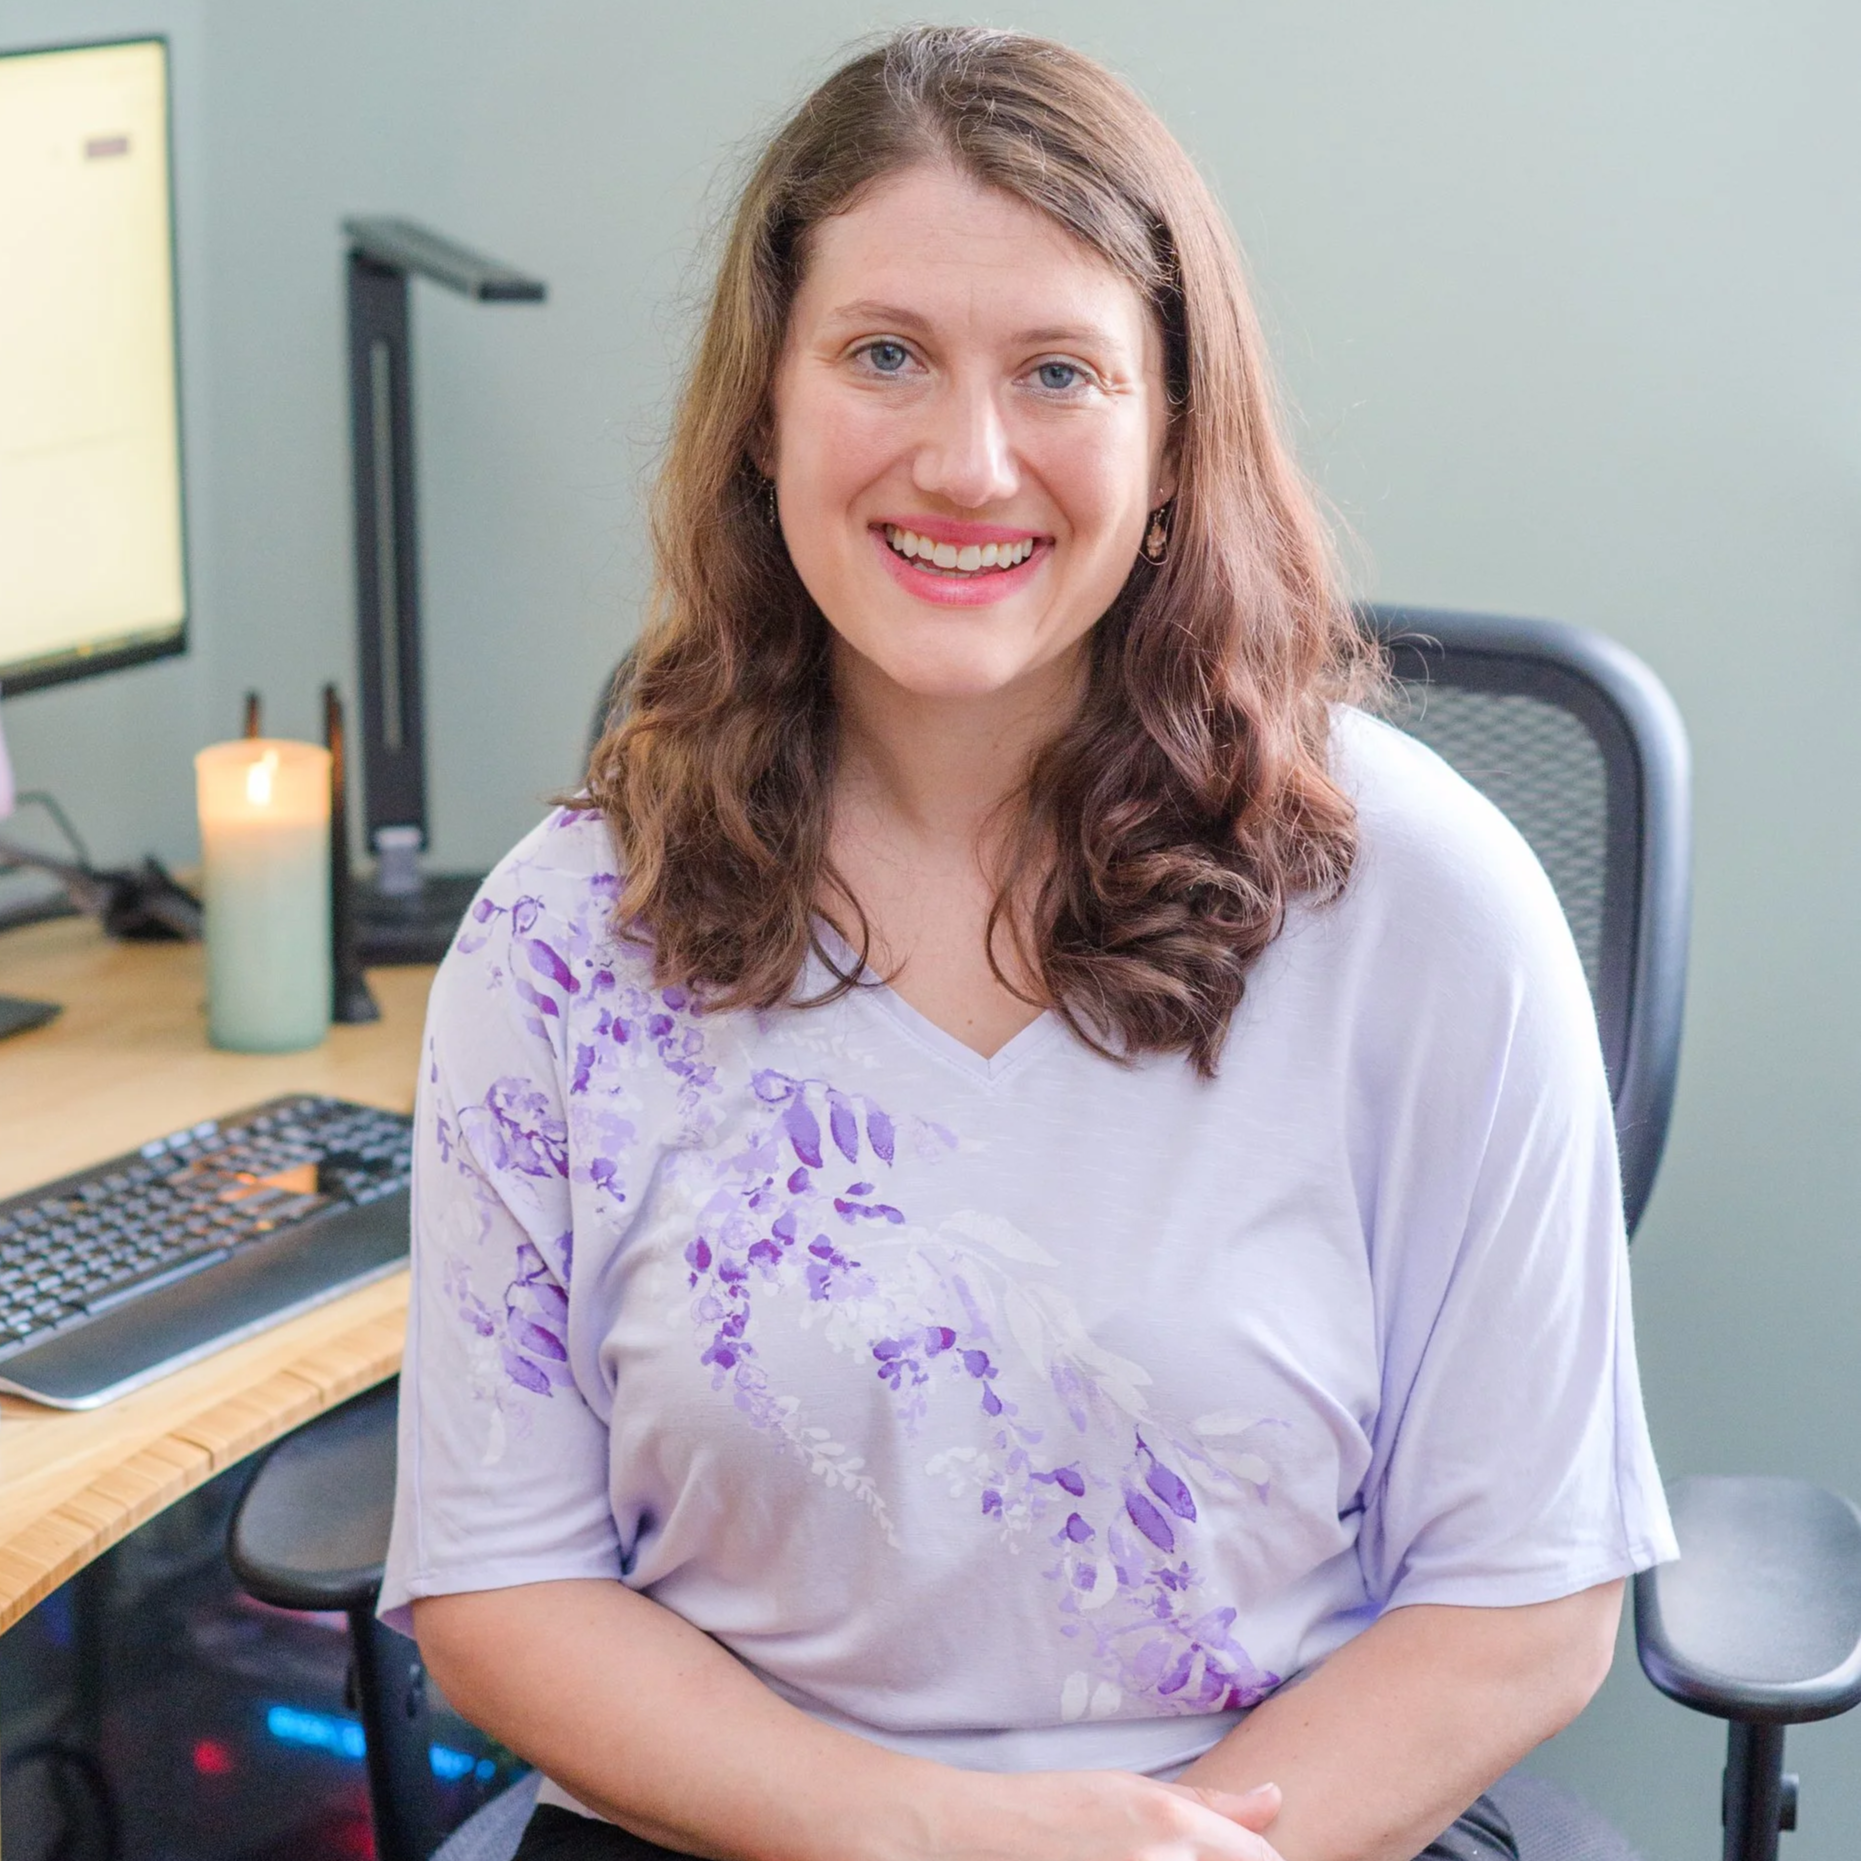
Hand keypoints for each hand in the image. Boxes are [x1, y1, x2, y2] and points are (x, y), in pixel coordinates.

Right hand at [913, 1768, 1284, 1860]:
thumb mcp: (1140, 1789)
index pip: (1256, 1858)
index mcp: (1171, 1821)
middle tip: (1199, 1851)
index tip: (1263, 1856)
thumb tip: (1275, 1799)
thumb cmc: (1069, 1801)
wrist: (999, 1831)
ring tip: (1160, 1853)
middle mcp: (1161, 1860)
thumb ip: (1213, 1805)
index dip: (1267, 1860)